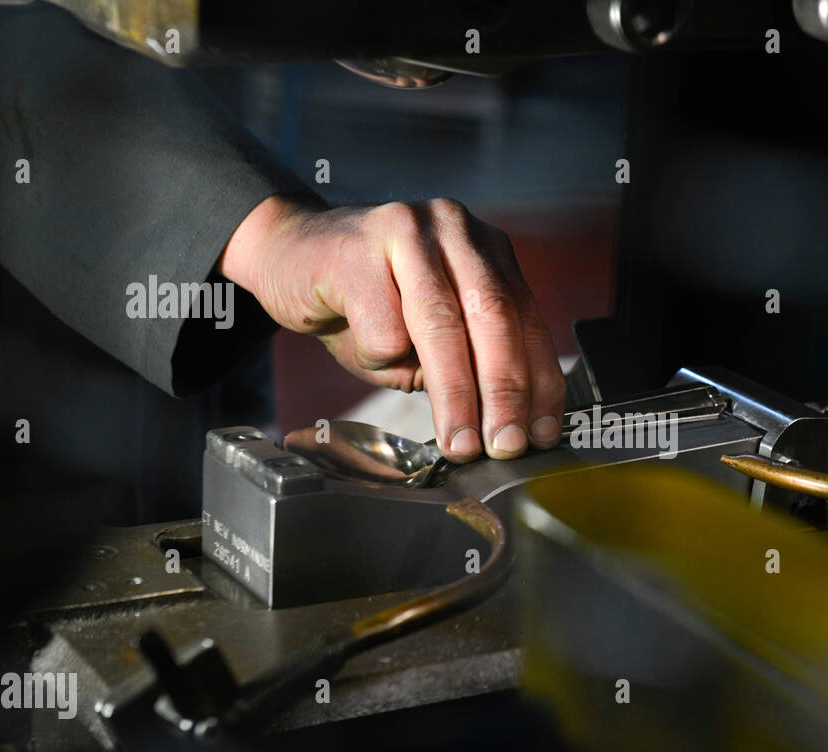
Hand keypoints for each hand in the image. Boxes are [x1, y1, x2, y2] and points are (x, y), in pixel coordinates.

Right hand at [218, 196, 565, 461]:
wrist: (285, 256)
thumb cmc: (364, 302)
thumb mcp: (426, 337)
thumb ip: (466, 364)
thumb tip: (502, 427)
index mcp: (484, 250)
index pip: (525, 321)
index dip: (538, 382)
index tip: (542, 433)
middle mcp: (454, 230)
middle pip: (494, 320)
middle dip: (503, 393)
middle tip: (504, 446)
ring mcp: (406, 231)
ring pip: (444, 325)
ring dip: (456, 394)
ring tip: (461, 443)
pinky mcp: (357, 251)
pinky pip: (383, 329)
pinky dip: (381, 359)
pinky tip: (367, 353)